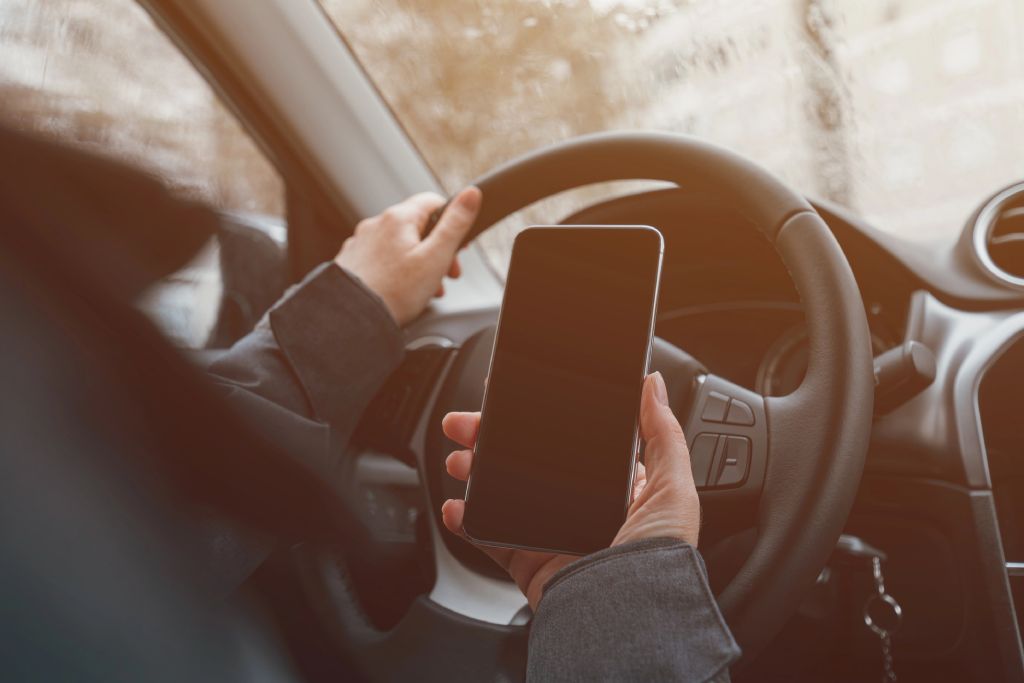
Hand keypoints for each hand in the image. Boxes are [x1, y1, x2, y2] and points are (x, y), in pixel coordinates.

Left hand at [335, 186, 481, 325]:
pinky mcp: (351, 262)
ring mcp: (360, 243)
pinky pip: (381, 260)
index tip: (458, 245)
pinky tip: (400, 292)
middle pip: (416, 227)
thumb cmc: (394, 293)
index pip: (433, 202)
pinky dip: (396, 272)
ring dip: (418, 263)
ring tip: (424, 289)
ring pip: (399, 245)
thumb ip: (455, 224)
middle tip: (446, 274)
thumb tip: (471, 194)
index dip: (452, 222)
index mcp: (398, 218)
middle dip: (436, 249)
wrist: (354, 319)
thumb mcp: (436, 257)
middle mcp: (375, 225)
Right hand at [440, 372, 700, 609]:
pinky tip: (456, 507)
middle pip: (527, 466)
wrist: (628, 614)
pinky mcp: (530, 565)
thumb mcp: (673, 488)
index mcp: (617, 491)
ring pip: (504, 497)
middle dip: (492, 442)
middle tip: (468, 425)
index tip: (513, 403)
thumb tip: (653, 385)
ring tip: (459, 460)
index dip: (540, 423)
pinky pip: (490, 540)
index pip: (571, 446)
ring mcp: (552, 538)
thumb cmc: (659, 558)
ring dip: (475, 474)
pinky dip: (467, 523)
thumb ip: (663, 435)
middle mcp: (582, 513)